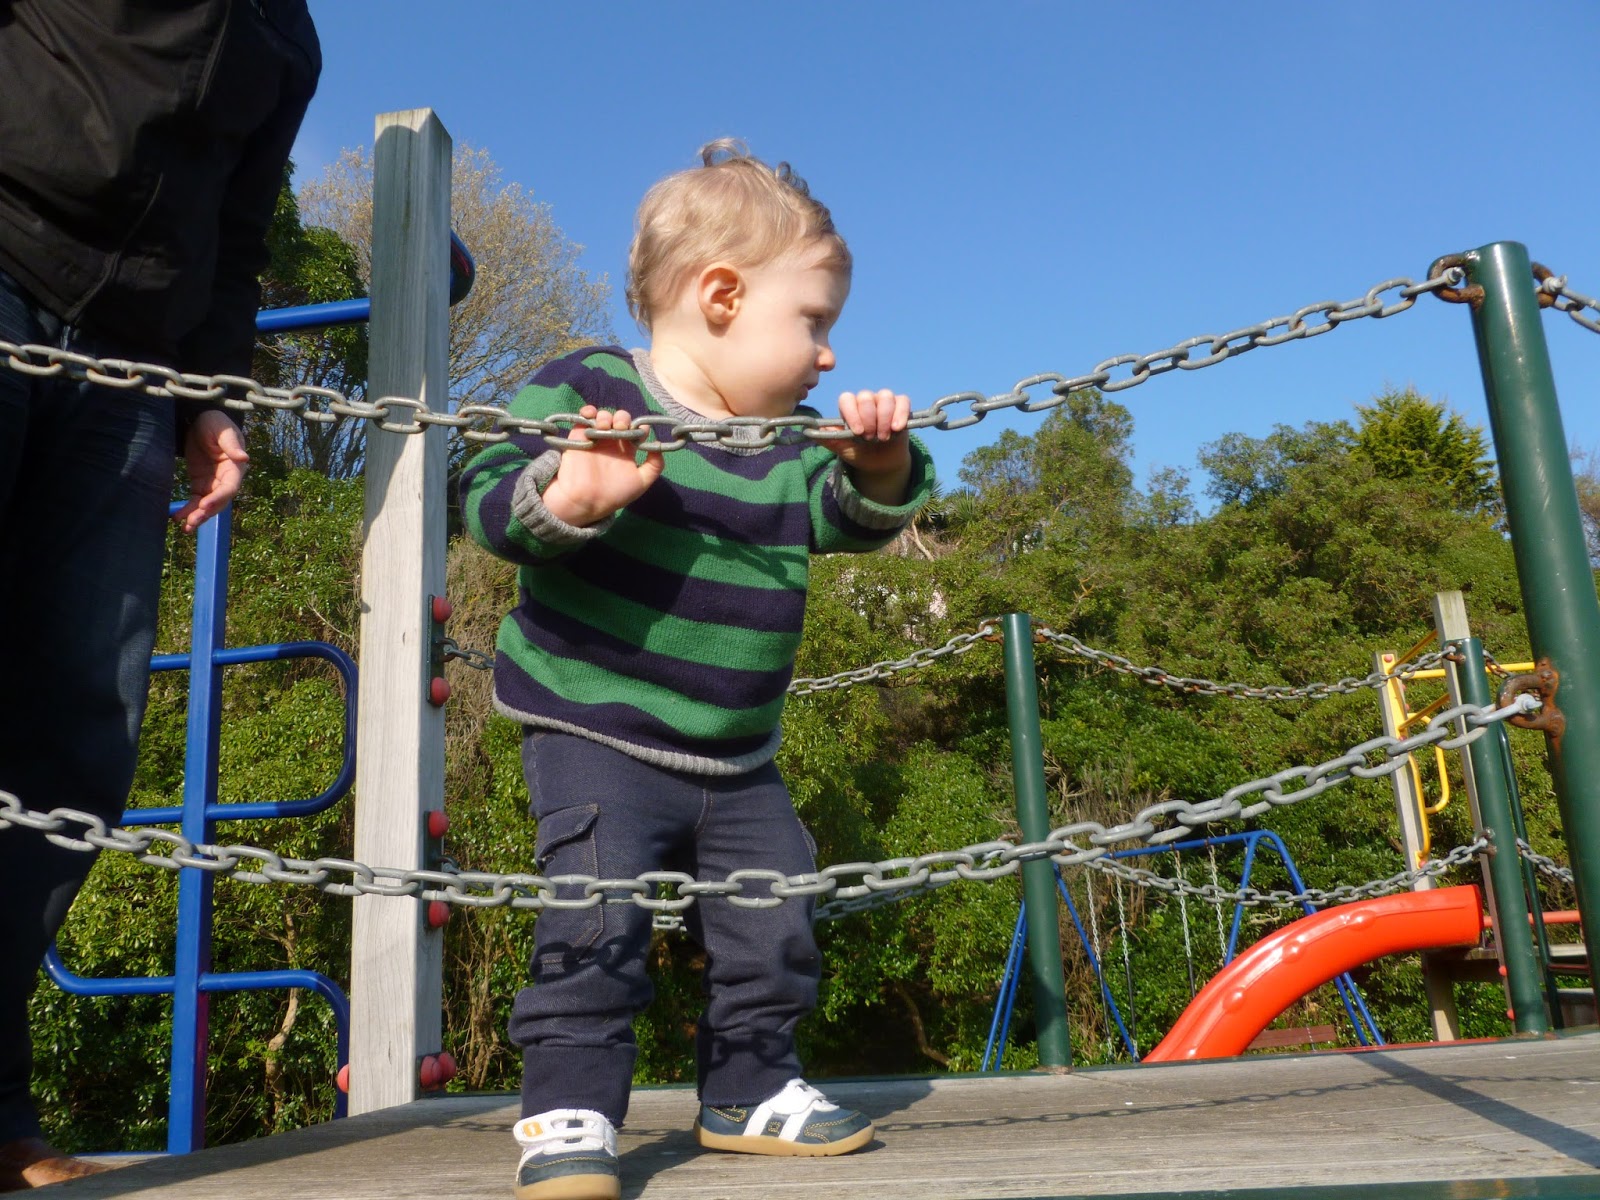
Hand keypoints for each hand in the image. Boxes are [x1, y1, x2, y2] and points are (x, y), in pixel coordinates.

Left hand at [173, 410, 248, 533]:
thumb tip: (244, 459)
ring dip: (197, 517)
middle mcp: (226, 479)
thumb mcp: (222, 429)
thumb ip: (231, 444)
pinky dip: (188, 510)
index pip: (230, 487)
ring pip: (207, 505)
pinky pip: (196, 501)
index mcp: (235, 467)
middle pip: (219, 501)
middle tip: (192, 522)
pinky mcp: (200, 484)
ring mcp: (213, 483)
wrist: (199, 420)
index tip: (204, 506)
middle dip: (206, 513)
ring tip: (185, 527)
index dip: (218, 498)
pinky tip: (177, 519)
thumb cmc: (214, 423)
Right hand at [541, 406, 664, 526]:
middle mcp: (613, 443)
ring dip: (607, 416)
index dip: (640, 427)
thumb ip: (654, 466)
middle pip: (622, 420)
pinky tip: (592, 415)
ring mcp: (596, 438)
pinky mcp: (579, 435)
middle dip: (623, 419)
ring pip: (605, 416)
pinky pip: (585, 416)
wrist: (585, 500)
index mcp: (627, 451)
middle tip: (621, 427)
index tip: (641, 431)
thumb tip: (659, 446)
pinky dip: (589, 411)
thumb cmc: (614, 494)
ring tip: (606, 427)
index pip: (636, 431)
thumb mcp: (641, 483)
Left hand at [829, 389, 912, 503]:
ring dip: (884, 418)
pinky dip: (900, 414)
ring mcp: (884, 402)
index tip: (857, 432)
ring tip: (883, 437)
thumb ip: (828, 439)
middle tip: (869, 438)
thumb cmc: (859, 453)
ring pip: (885, 396)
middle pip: (866, 397)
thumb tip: (809, 431)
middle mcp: (866, 401)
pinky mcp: (901, 407)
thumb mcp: (842, 449)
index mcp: (849, 408)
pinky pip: (903, 400)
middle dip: (869, 419)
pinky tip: (897, 428)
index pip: (847, 399)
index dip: (852, 414)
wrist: (880, 464)